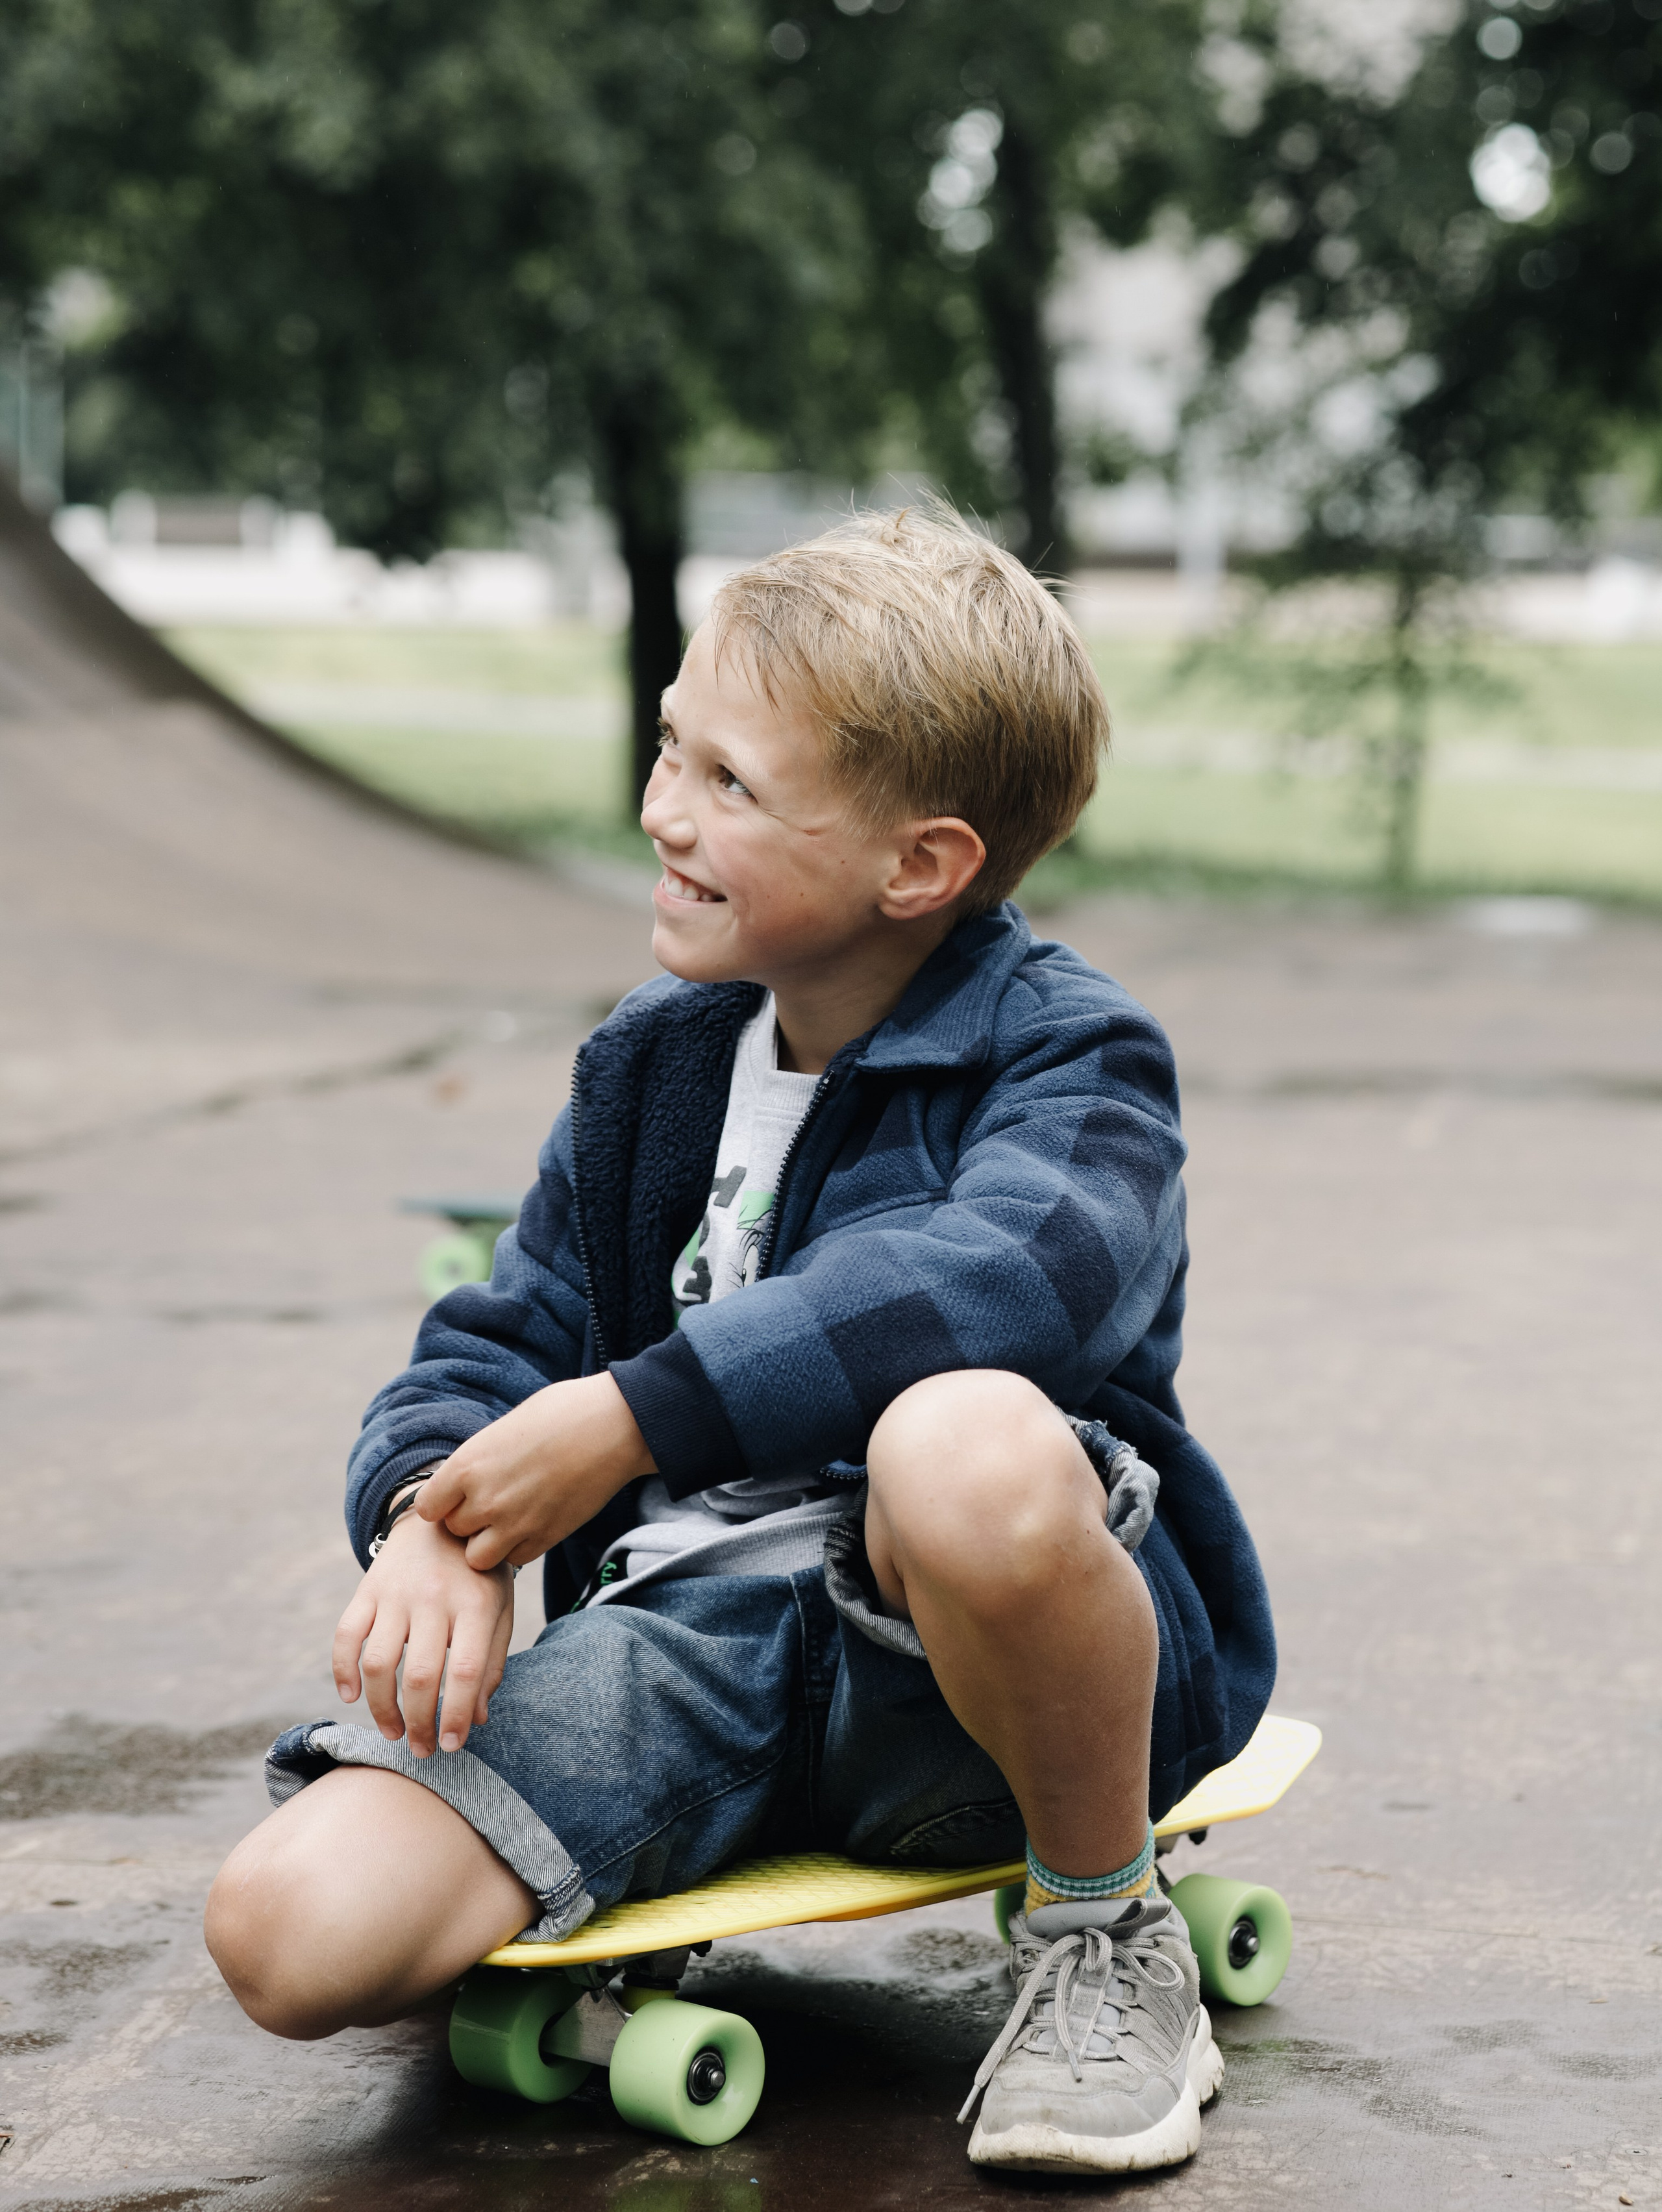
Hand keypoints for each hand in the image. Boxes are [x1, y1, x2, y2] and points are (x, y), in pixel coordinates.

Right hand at [331, 1511, 513, 1756]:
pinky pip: (345, 1636)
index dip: (455, 1715)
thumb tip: (476, 1718)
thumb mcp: (499, 1610)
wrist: (444, 1517)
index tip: (451, 1746)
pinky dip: (342, 1671)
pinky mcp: (367, 1590)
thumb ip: (490, 1661)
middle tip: (422, 1750)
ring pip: (378, 1663)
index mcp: (474, 1604)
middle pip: (419, 1675)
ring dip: (381, 1708)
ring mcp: (396, 1593)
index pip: (464, 1670)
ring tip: (393, 1733)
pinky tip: (351, 1697)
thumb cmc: (479, 1574)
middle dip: (419, 1723)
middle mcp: (434, 1598)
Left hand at [417, 1371, 653, 1571]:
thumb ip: (480, 1460)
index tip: (456, 1495)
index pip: (427, 1506)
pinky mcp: (545, 1538)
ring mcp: (515, 1524)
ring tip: (509, 1520)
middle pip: (453, 1531)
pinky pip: (515, 1560)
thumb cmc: (563, 1412)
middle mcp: (485, 1499)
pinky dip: (519, 1548)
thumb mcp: (505, 1427)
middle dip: (468, 1520)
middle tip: (491, 1502)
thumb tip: (468, 1480)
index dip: (441, 1502)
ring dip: (489, 1542)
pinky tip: (534, 1523)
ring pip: (478, 1557)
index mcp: (467, 1465)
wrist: (616, 1425)